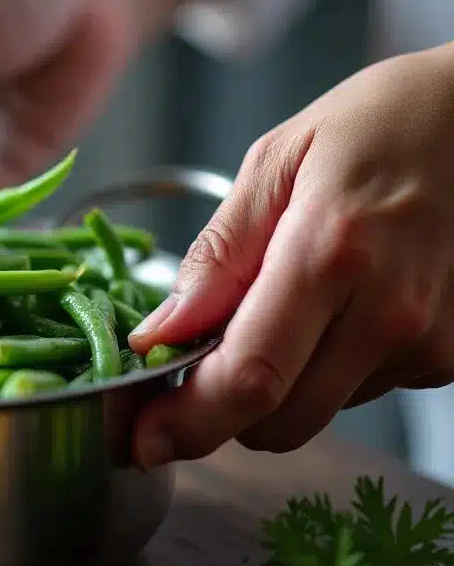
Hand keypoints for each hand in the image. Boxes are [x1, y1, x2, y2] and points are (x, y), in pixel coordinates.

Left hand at [129, 43, 453, 467]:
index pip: (250, 378)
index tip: (143, 439)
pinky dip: (325, 367)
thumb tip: (157, 336)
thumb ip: (215, 259)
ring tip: (286, 303)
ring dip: (277, 384)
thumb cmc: (376, 126)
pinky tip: (337, 306)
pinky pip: (358, 390)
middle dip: (220, 413)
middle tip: (192, 369)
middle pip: (280, 421)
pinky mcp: (450, 357)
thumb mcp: (275, 164)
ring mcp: (428, 343)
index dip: (189, 422)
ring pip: (316, 411)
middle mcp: (388, 314)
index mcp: (330, 255)